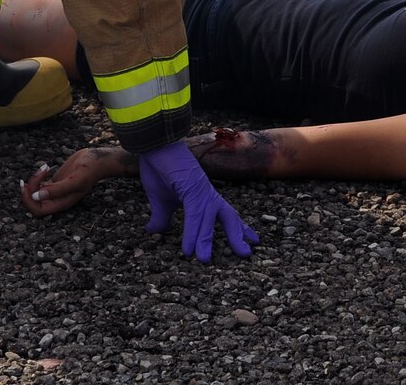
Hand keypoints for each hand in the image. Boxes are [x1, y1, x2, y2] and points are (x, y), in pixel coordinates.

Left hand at [21, 145, 130, 216]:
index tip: (27, 187)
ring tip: (43, 169)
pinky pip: (40, 184)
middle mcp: (57, 199)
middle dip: (29, 190)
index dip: (29, 201)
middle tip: (35, 175)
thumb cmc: (90, 170)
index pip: (38, 210)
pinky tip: (45, 167)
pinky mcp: (56, 181)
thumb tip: (36, 197)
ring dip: (33, 182)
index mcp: (61, 203)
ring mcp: (56, 190)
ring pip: (35, 192)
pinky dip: (37, 177)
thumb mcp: (75, 180)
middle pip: (34, 202)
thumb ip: (57, 190)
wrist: (98, 159)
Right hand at [136, 139, 259, 261]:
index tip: (252, 241)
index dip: (240, 228)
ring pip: (210, 218)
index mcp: (204, 196)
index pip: (226, 214)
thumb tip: (153, 231)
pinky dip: (192, 231)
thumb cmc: (159, 168)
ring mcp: (200, 189)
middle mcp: (207, 193)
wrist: (154, 145)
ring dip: (207, 240)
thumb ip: (161, 217)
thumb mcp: (160, 201)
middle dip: (237, 235)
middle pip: (228, 216)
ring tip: (204, 260)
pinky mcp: (190, 186)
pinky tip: (188, 248)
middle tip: (246, 254)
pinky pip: (194, 213)